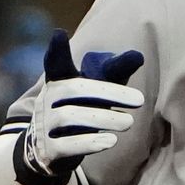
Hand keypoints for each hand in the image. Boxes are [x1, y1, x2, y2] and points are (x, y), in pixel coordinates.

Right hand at [13, 30, 145, 184]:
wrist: (48, 150)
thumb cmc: (79, 111)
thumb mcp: (94, 92)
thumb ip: (112, 75)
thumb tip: (138, 56)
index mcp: (58, 81)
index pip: (55, 63)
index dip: (56, 50)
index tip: (60, 34)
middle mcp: (48, 100)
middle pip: (75, 90)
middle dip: (109, 93)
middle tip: (140, 100)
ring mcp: (45, 125)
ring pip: (70, 117)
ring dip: (103, 119)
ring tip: (129, 123)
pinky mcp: (49, 149)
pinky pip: (66, 145)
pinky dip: (88, 144)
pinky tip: (110, 142)